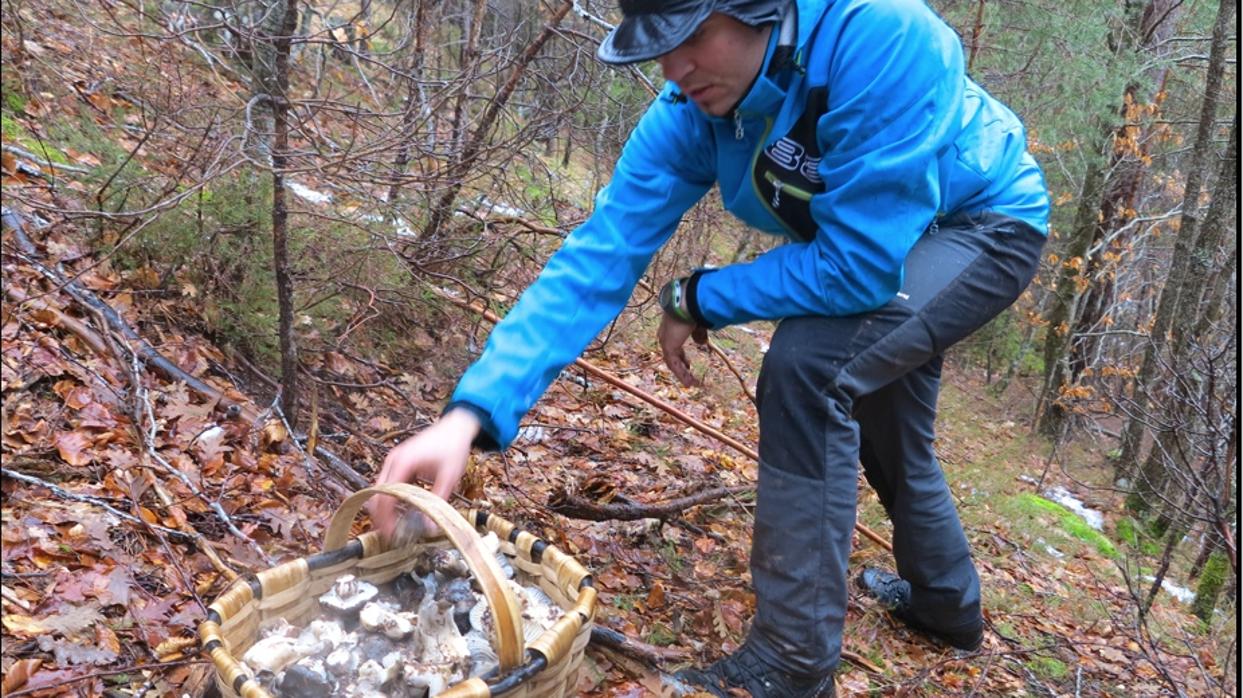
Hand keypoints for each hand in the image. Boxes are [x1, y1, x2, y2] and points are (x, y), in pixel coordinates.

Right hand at [368, 408, 480, 540]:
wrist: (456, 426)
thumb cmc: (454, 448)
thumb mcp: (450, 477)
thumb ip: (438, 502)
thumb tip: (429, 529)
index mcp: (403, 462)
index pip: (385, 496)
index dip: (385, 518)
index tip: (392, 535)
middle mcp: (393, 460)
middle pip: (376, 494)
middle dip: (381, 516)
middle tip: (392, 536)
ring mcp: (393, 460)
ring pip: (379, 490)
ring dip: (384, 508)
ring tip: (395, 528)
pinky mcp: (397, 462)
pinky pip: (387, 484)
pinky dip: (390, 499)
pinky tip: (400, 513)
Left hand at [658, 314, 707, 386]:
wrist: (687, 302)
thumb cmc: (693, 308)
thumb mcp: (698, 323)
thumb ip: (699, 333)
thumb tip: (701, 342)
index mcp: (671, 328)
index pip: (675, 345)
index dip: (681, 356)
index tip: (688, 364)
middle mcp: (665, 335)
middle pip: (672, 355)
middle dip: (680, 365)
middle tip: (687, 373)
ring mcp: (665, 341)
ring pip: (672, 362)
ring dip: (682, 373)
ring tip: (690, 384)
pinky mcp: (668, 346)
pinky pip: (674, 365)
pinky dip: (681, 375)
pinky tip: (689, 383)